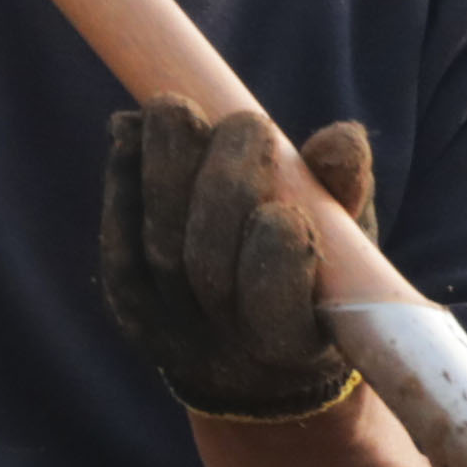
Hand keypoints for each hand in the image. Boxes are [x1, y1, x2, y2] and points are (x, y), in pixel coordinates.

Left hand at [97, 106, 380, 418]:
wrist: (253, 357)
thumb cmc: (315, 280)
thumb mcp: (349, 241)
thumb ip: (345, 192)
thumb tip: (340, 139)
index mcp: (293, 345)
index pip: (275, 303)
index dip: (275, 252)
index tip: (287, 205)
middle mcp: (223, 351)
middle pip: (207, 268)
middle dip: (226, 189)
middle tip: (249, 124)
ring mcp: (166, 331)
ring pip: (160, 248)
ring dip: (165, 171)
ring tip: (178, 109)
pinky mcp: (126, 304)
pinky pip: (117, 238)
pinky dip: (121, 178)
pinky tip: (131, 130)